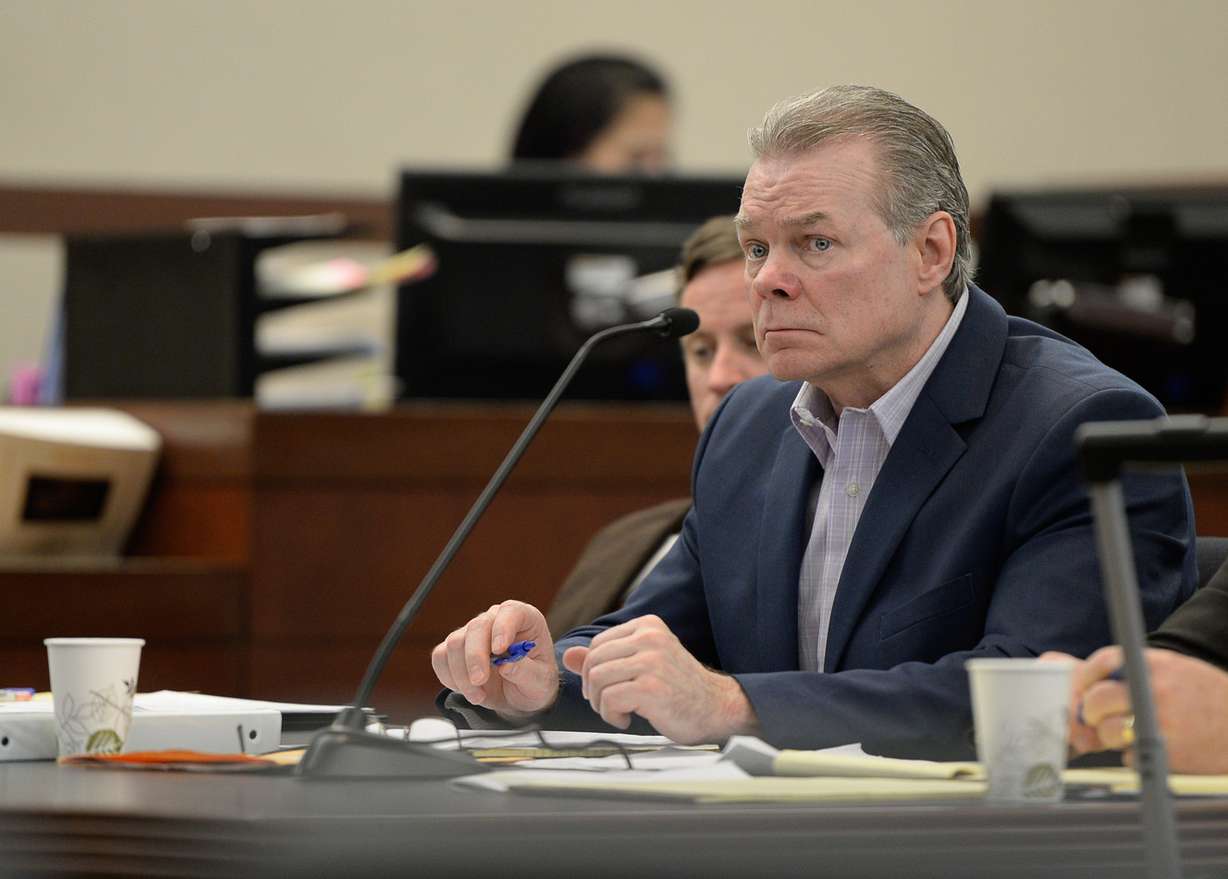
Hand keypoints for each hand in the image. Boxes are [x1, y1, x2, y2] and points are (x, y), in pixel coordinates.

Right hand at [430, 600, 557, 718]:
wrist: (519, 696)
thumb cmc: (535, 682)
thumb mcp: (541, 682)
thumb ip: (527, 673)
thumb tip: (507, 665)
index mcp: (525, 619)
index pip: (511, 611)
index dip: (503, 628)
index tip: (500, 650)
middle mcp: (496, 620)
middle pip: (476, 627)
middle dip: (475, 656)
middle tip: (479, 681)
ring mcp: (473, 632)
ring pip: (455, 643)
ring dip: (462, 674)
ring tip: (479, 695)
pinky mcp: (456, 649)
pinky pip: (441, 657)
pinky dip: (449, 677)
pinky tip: (467, 690)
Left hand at [561, 614, 757, 743]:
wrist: (716, 708)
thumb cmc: (678, 688)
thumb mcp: (642, 665)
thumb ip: (606, 658)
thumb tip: (567, 654)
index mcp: (647, 625)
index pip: (597, 644)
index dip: (592, 671)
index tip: (604, 689)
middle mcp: (649, 637)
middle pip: (593, 661)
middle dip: (593, 689)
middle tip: (609, 704)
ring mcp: (651, 661)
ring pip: (597, 679)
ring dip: (601, 704)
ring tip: (619, 712)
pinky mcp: (650, 687)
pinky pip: (608, 700)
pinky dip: (611, 716)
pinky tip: (627, 720)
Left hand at [1059, 645, 1227, 773]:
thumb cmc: (1203, 696)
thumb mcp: (1173, 669)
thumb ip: (1134, 672)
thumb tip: (1087, 691)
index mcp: (1156, 665)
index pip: (1103, 662)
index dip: (1087, 677)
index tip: (1084, 689)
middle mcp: (1156, 691)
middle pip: (1097, 700)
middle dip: (1090, 711)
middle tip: (1095, 717)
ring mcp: (1161, 723)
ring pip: (1107, 731)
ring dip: (1110, 736)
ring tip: (1130, 733)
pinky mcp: (1167, 754)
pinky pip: (1129, 756)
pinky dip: (1135, 754)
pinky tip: (1156, 747)